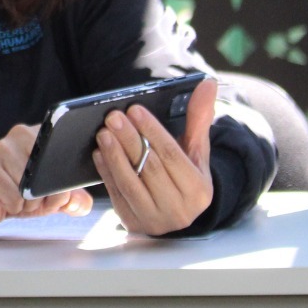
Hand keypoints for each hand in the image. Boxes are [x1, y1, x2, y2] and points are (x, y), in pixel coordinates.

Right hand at [0, 124, 93, 228]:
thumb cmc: (14, 194)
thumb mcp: (48, 199)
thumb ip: (71, 200)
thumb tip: (81, 203)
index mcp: (41, 136)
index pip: (66, 155)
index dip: (64, 183)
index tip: (57, 193)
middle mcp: (22, 134)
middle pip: (50, 174)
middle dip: (46, 198)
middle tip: (33, 201)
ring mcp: (2, 147)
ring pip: (32, 187)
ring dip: (28, 204)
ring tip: (17, 201)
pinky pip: (14, 197)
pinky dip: (13, 207)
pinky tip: (3, 202)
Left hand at [92, 76, 216, 235]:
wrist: (176, 210)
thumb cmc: (185, 172)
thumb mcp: (196, 150)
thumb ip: (199, 117)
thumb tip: (208, 83)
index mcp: (199, 191)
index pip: (173, 155)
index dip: (152, 131)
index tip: (135, 109)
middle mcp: (180, 210)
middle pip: (150, 168)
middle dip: (130, 140)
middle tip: (113, 116)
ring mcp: (156, 220)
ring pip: (131, 183)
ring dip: (114, 156)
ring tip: (103, 132)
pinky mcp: (134, 224)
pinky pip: (117, 195)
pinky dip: (106, 173)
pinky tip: (99, 153)